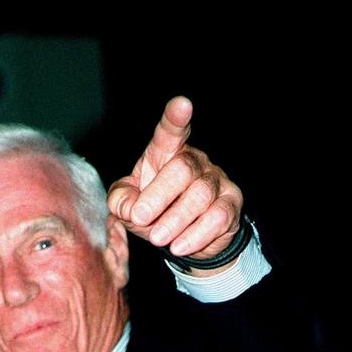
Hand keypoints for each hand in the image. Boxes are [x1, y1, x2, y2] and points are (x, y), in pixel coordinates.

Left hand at [107, 96, 243, 271]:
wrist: (185, 239)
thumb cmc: (154, 210)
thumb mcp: (128, 205)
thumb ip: (121, 201)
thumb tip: (129, 207)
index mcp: (167, 153)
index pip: (171, 132)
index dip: (176, 118)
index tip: (182, 104)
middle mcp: (195, 161)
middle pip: (182, 168)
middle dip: (158, 196)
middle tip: (140, 218)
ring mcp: (216, 181)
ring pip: (200, 195)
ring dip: (175, 220)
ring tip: (158, 239)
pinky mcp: (230, 205)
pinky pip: (217, 218)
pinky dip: (195, 236)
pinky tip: (179, 246)